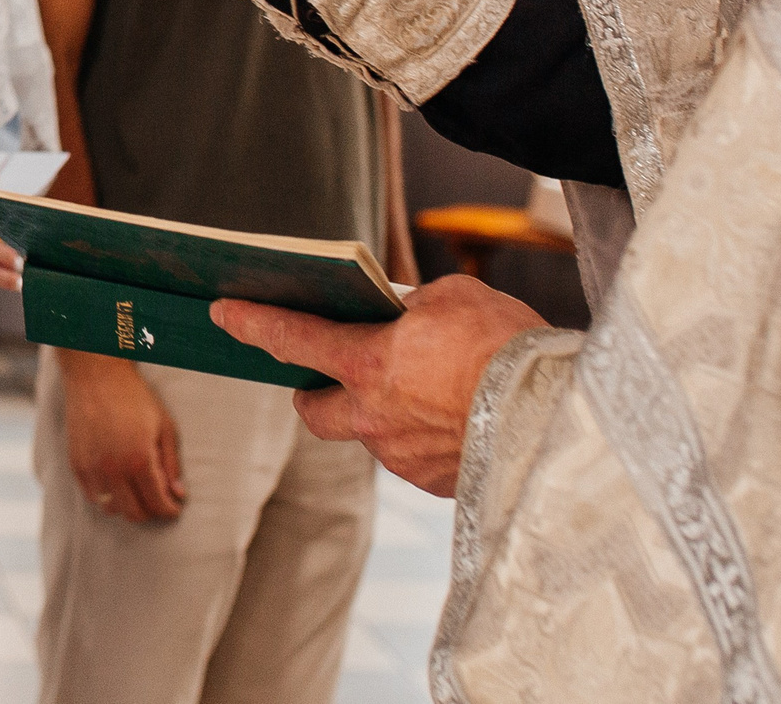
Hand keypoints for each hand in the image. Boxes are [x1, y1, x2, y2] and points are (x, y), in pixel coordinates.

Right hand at [57, 352, 183, 522]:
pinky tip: (117, 484)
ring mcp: (92, 469)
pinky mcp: (77, 465)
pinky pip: (92, 497)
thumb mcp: (164, 425)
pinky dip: (107, 498)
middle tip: (159, 500)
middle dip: (152, 511)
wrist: (96, 376)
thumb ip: (171, 463)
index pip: (158, 503)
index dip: (170, 510)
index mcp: (139, 459)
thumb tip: (178, 494)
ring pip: (112, 510)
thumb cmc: (134, 397)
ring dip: (128, 506)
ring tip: (138, 492)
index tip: (175, 507)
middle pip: (135, 513)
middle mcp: (113, 469)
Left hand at [212, 277, 544, 494]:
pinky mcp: (432, 482)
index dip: (253, 324)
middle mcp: (373, 417)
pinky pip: (408, 455)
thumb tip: (398, 314)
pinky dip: (417, 434)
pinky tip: (451, 415)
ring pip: (366, 434)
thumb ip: (411, 305)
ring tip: (419, 387)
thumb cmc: (507, 347)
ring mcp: (401, 456)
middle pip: (312, 410)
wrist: (557, 417)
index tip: (223, 314)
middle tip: (327, 370)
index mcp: (370, 363)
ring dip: (376, 412)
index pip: (292, 339)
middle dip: (310, 391)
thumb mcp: (454, 298)